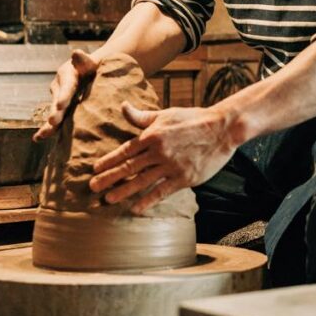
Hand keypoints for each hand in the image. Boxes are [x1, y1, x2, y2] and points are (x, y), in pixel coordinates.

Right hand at [33, 50, 99, 140]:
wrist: (95, 71)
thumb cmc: (96, 66)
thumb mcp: (91, 61)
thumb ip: (85, 60)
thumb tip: (76, 53)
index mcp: (67, 73)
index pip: (67, 85)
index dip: (64, 95)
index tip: (61, 105)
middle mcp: (60, 86)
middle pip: (58, 100)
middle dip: (55, 112)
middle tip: (53, 121)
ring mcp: (58, 98)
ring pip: (54, 111)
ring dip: (49, 123)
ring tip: (43, 134)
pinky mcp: (61, 109)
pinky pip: (54, 120)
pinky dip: (46, 129)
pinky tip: (38, 138)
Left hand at [89, 103, 236, 213]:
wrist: (222, 128)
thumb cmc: (193, 119)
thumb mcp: (166, 114)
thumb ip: (142, 117)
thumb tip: (123, 107)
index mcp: (152, 135)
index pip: (125, 150)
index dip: (109, 160)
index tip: (95, 169)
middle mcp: (158, 151)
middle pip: (129, 167)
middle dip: (109, 178)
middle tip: (93, 187)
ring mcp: (171, 166)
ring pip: (142, 181)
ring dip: (123, 191)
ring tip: (108, 199)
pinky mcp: (184, 178)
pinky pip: (162, 191)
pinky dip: (148, 201)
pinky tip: (136, 208)